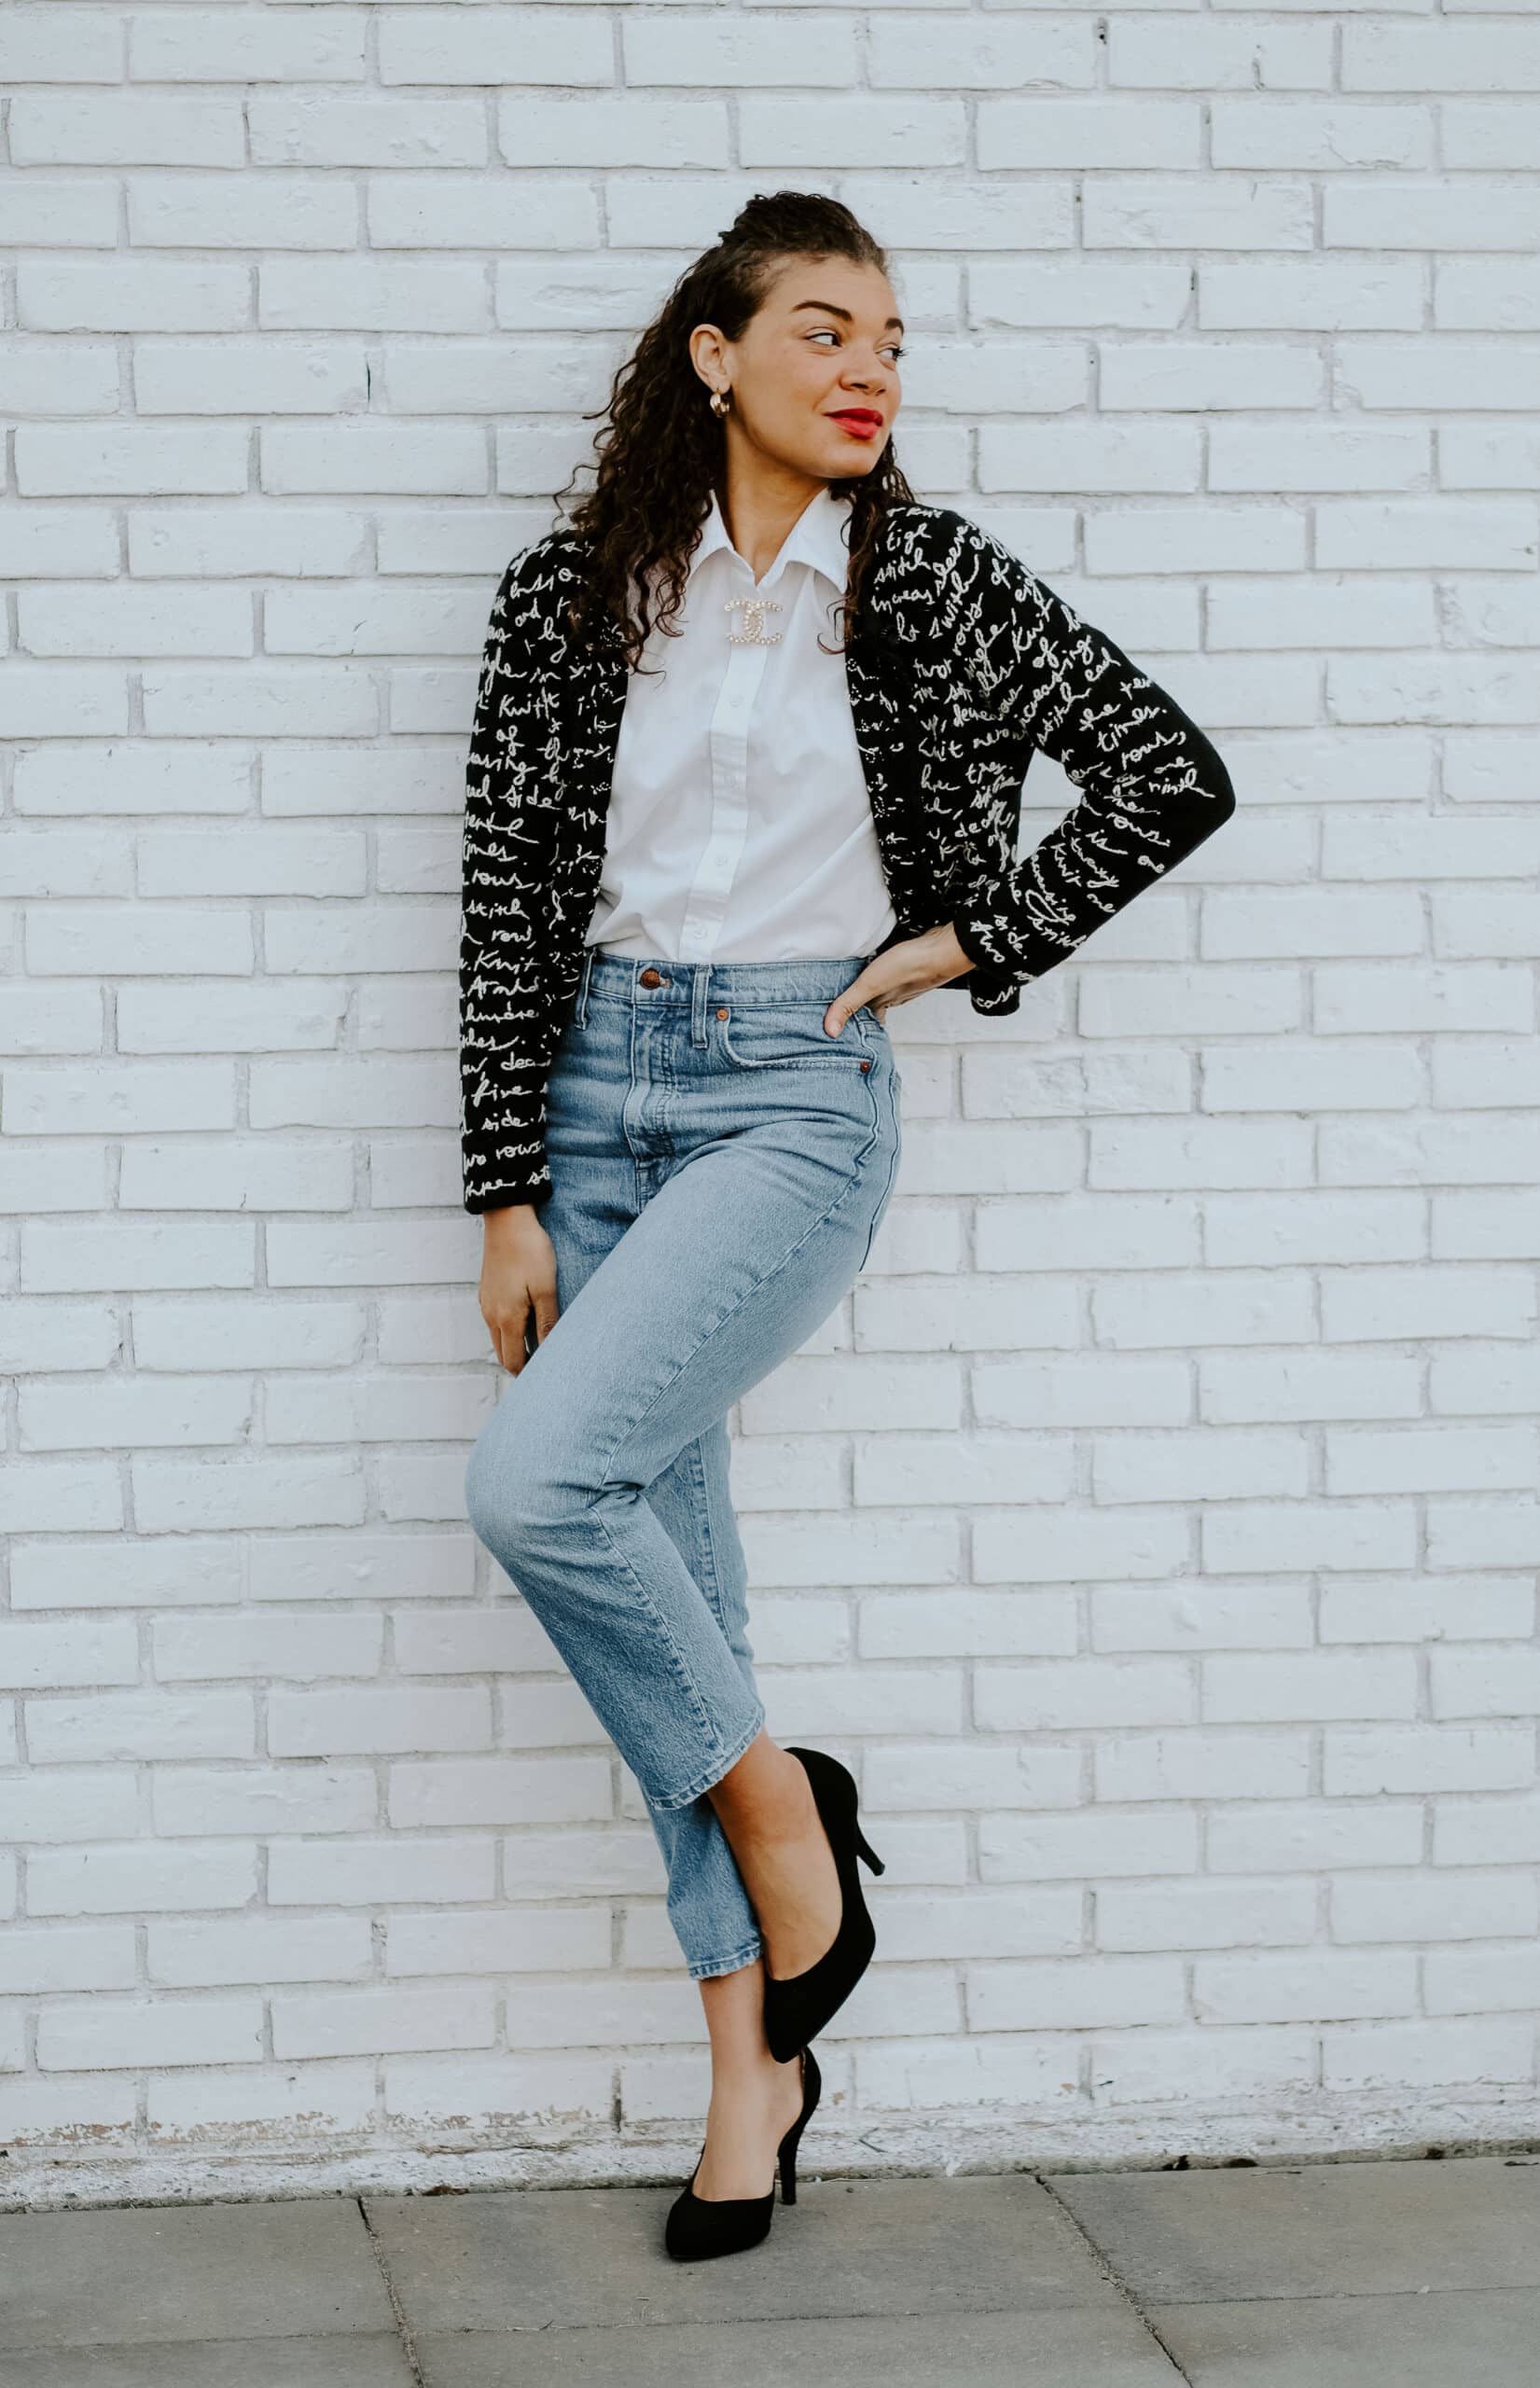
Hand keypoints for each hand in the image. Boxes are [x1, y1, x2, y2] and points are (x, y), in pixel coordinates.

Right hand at [478, 1204, 559, 1373]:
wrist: (507, 1219)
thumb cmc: (530, 1251)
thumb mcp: (546, 1288)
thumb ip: (547, 1322)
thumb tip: (550, 1353)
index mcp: (506, 1319)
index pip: (513, 1361)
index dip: (527, 1375)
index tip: (546, 1379)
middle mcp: (491, 1315)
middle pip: (503, 1353)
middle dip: (520, 1364)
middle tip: (545, 1367)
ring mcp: (486, 1302)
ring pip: (498, 1338)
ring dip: (514, 1347)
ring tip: (539, 1346)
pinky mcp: (487, 1291)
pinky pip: (495, 1321)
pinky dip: (508, 1330)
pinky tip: (526, 1321)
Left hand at [822, 921, 974, 1033]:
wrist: (943, 948)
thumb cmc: (911, 967)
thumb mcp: (869, 986)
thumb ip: (847, 1005)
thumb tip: (830, 1030)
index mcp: (884, 1003)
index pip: (870, 1020)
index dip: (860, 1024)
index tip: (849, 1028)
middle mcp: (896, 994)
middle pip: (877, 1004)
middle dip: (865, 1007)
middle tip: (852, 1007)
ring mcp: (906, 980)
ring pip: (887, 989)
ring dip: (876, 989)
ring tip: (863, 986)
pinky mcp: (913, 964)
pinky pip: (896, 972)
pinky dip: (888, 971)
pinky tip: (884, 963)